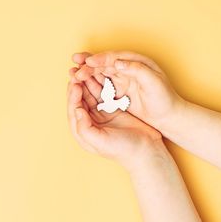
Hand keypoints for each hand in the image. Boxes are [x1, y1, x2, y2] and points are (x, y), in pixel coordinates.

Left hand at [67, 54, 162, 169]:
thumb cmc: (123, 150)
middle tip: (77, 71)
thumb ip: (84, 128)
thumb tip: (76, 111)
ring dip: (88, 82)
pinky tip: (100, 73)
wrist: (147, 152)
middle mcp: (89, 122)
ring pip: (91, 94)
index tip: (75, 83)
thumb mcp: (100, 141)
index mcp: (82, 131)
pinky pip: (104, 93)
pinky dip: (101, 84)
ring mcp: (101, 115)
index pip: (74, 109)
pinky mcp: (113, 110)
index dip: (73, 95)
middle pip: (80, 99)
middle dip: (78, 85)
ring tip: (86, 69)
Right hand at [73, 51, 185, 129]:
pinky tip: (80, 84)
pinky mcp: (118, 90)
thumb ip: (136, 69)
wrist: (169, 117)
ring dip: (86, 72)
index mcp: (136, 61)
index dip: (100, 59)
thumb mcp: (154, 82)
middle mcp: (127, 68)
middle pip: (104, 63)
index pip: (114, 57)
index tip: (88, 62)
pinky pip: (101, 84)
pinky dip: (90, 83)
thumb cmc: (165, 99)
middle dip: (88, 63)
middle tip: (75, 64)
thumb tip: (117, 62)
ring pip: (100, 72)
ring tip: (73, 72)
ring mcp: (121, 79)